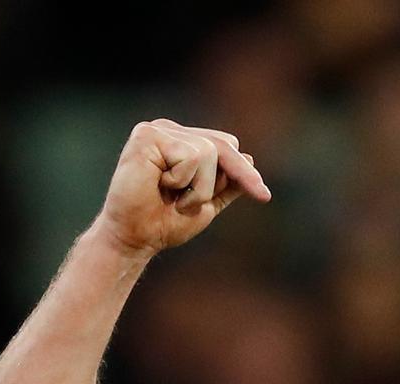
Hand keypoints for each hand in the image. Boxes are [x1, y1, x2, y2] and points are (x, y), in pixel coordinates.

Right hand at [91, 119, 270, 256]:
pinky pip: (190, 156)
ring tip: (171, 194)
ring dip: (197, 186)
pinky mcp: (147, 135)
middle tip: (192, 203)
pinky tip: (159, 185)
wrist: (135, 238)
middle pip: (223, 145)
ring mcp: (158, 130)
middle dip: (221, 180)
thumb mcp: (207, 202)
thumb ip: (227, 183)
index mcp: (183, 142)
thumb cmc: (164, 222)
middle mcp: (171, 130)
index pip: (227, 145)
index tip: (264, 196)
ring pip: (208, 152)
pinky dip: (181, 180)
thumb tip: (250, 157)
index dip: (244, 172)